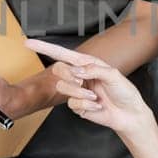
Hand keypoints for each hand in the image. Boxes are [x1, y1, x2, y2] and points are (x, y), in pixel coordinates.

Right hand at [25, 39, 152, 135]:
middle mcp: (79, 76)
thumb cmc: (124, 92)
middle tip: (83, 81)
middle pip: (58, 70)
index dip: (44, 48)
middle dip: (69, 76)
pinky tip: (97, 106)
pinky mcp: (78, 106)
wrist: (129, 114)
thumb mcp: (113, 75)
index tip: (28, 43)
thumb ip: (94, 69)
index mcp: (86, 63)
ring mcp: (77, 91)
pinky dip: (86, 104)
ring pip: (63, 87)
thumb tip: (76, 70)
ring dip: (80, 92)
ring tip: (95, 96)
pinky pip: (72, 103)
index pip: (62, 54)